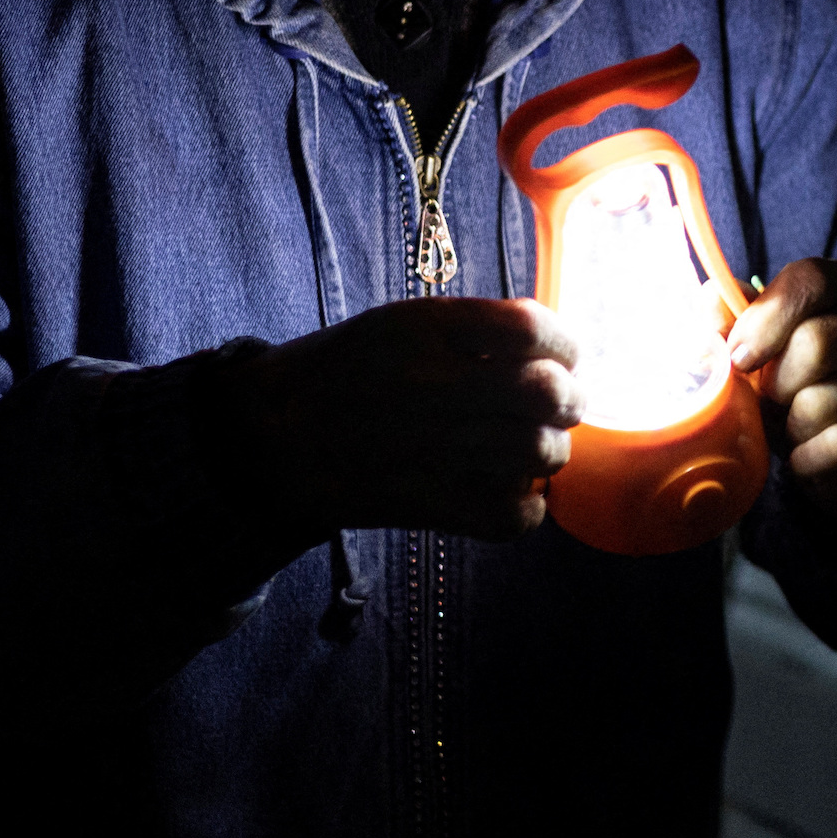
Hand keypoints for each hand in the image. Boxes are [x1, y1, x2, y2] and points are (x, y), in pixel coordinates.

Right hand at [219, 298, 582, 540]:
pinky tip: (512, 489)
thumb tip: (557, 347)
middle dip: (569, 400)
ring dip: (550, 451)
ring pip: (540, 453)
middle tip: (562, 406)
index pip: (530, 327)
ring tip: (532, 447)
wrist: (267, 442)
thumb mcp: (399, 323)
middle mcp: (428, 385)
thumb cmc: (345, 374)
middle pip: (547, 394)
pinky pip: (513, 514)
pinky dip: (527, 505)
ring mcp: (427, 448)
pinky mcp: (423, 505)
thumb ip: (476, 328)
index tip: (564, 355)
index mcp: (422, 329)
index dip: (564, 343)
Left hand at [729, 259, 836, 535]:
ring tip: (795, 432)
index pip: (812, 279)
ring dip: (794, 429)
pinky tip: (809, 459)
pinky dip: (812, 459)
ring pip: (828, 399)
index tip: (739, 360)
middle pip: (819, 343)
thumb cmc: (797, 393)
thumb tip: (708, 299)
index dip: (768, 320)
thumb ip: (731, 325)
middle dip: (778, 387)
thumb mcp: (758, 355)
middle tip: (773, 404)